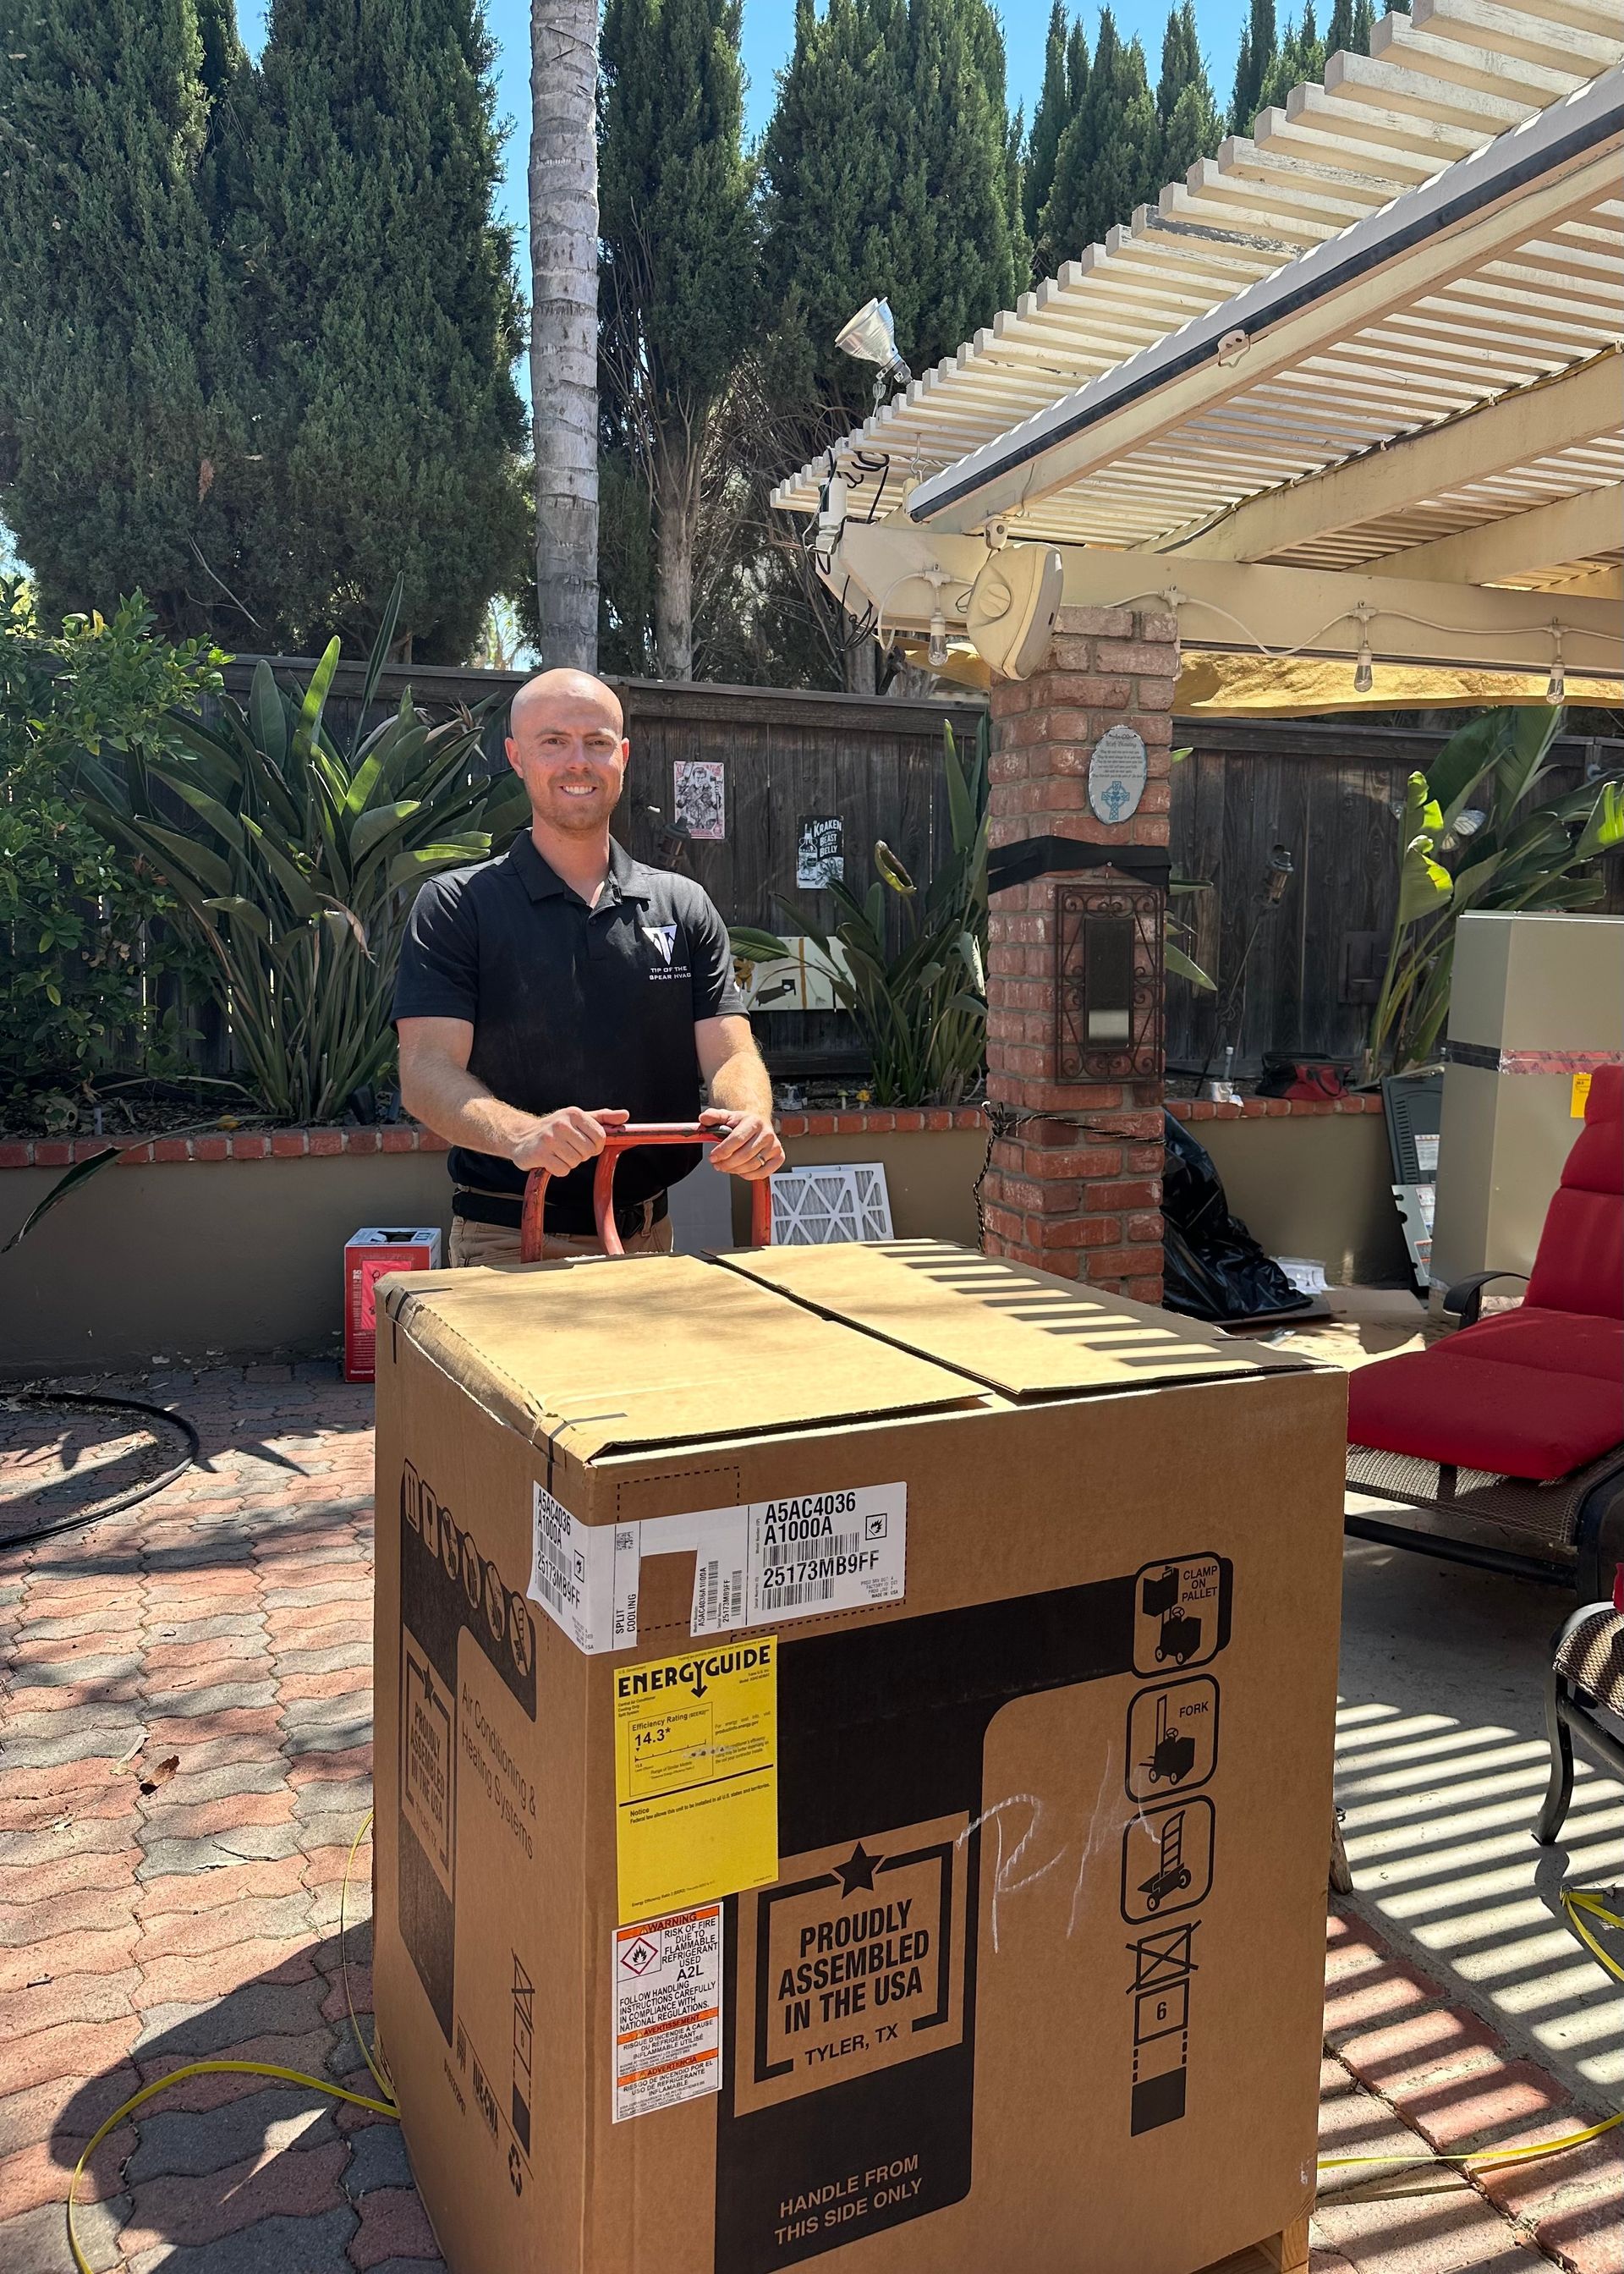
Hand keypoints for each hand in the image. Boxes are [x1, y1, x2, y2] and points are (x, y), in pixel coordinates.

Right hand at [510, 1107, 628, 1175]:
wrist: (521, 1136)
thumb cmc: (555, 1128)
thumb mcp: (579, 1119)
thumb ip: (603, 1118)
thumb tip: (625, 1115)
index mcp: (574, 1114)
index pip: (601, 1137)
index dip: (596, 1146)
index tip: (585, 1144)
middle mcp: (561, 1124)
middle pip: (589, 1152)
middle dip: (581, 1154)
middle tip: (568, 1148)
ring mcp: (549, 1139)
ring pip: (576, 1162)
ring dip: (569, 1162)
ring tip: (557, 1153)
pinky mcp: (540, 1154)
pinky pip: (562, 1170)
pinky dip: (558, 1169)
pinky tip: (550, 1160)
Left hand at [701, 1108, 784, 1180]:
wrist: (758, 1123)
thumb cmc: (742, 1123)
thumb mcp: (726, 1116)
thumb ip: (713, 1116)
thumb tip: (703, 1118)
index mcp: (754, 1122)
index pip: (737, 1140)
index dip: (723, 1151)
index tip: (713, 1157)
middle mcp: (767, 1134)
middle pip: (744, 1155)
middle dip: (727, 1163)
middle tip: (717, 1164)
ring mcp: (774, 1146)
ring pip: (752, 1166)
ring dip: (735, 1170)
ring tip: (726, 1167)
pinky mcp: (779, 1157)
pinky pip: (762, 1173)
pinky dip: (748, 1175)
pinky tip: (740, 1170)